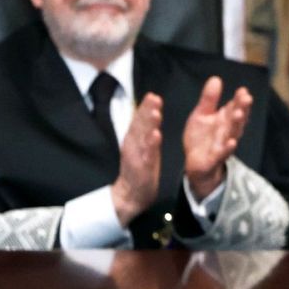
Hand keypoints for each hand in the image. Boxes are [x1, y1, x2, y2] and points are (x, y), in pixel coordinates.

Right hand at [110, 94, 162, 225]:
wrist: (132, 193)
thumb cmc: (141, 166)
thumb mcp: (142, 145)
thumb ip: (145, 129)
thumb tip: (151, 110)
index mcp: (135, 138)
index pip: (139, 120)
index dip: (144, 107)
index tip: (152, 95)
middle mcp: (133, 144)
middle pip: (139, 125)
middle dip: (146, 111)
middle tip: (153, 97)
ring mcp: (137, 155)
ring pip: (143, 137)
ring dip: (148, 125)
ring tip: (155, 113)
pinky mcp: (142, 167)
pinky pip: (147, 154)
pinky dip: (151, 144)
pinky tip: (156, 135)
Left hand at [183, 77, 251, 201]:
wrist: (195, 163)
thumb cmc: (201, 138)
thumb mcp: (201, 114)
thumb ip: (209, 99)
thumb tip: (216, 79)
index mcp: (225, 119)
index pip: (234, 107)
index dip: (239, 99)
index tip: (243, 90)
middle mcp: (227, 131)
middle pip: (237, 119)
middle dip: (242, 109)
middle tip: (246, 98)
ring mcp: (223, 144)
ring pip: (232, 134)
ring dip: (237, 125)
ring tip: (239, 114)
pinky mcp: (215, 158)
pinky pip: (222, 153)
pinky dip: (227, 148)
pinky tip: (232, 143)